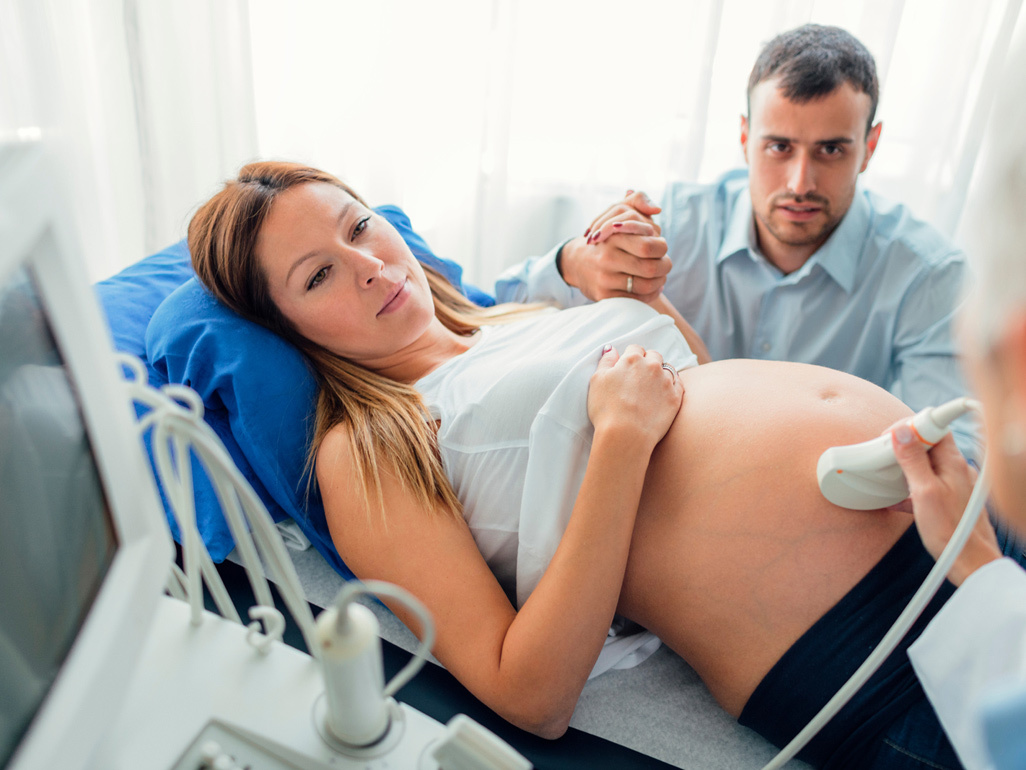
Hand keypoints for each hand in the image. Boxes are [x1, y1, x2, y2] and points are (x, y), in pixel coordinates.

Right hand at [560, 191, 669, 302]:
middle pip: (651, 267)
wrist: (577, 262)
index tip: (660, 247)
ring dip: (659, 282)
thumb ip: (638, 200)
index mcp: (613, 236)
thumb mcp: (618, 212)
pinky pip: (636, 299)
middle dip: (665, 266)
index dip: (662, 247)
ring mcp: (605, 278)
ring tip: (660, 277)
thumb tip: (656, 208)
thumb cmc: (607, 237)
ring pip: (646, 285)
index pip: (650, 246)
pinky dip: (650, 294)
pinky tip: (651, 288)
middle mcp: (607, 257)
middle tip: (665, 264)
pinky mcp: (604, 295)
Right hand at [588, 344, 682, 449]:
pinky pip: (678, 384)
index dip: (630, 357)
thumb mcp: (597, 381)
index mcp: (632, 359)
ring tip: (651, 387)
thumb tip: (612, 349)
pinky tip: (663, 394)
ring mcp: (666, 382)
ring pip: (668, 369)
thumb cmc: (607, 409)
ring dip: (661, 374)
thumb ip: (606, 361)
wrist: (626, 435)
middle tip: (639, 377)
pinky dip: (672, 386)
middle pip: (654, 356)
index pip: (635, 349)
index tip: (626, 368)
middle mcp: (652, 366)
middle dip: (647, 362)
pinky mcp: (676, 398)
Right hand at [888, 420, 1000, 584]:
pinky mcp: (953, 499)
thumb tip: (902, 432)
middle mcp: (959, 469)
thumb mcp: (924, 492)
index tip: (890, 437)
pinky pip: (930, 483)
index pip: (935, 427)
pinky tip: (901, 499)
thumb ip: (913, 461)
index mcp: (954, 463)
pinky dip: (914, 486)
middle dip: (906, 446)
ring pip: (929, 464)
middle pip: (930, 444)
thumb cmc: (950, 531)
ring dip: (908, 467)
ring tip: (891, 477)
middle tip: (885, 456)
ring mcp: (957, 484)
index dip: (910, 427)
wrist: (970, 562)